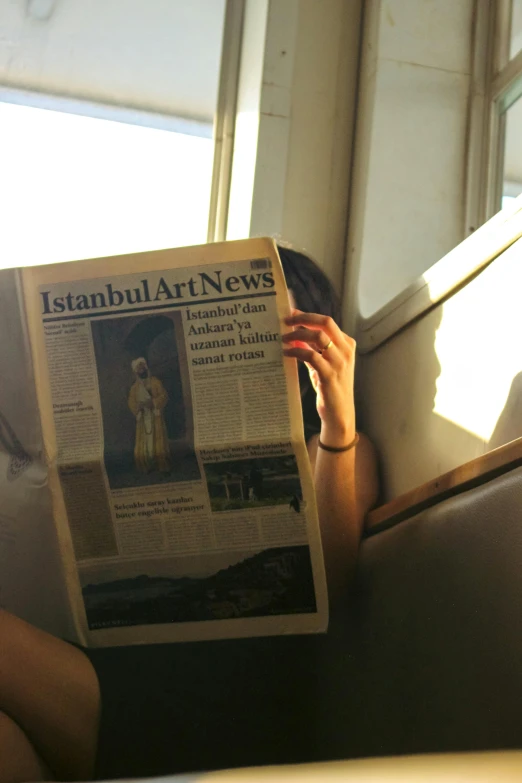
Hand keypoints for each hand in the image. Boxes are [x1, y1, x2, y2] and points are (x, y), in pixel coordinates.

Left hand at [282, 309, 355, 447]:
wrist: (339, 413)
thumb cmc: (330, 387)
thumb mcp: (322, 364)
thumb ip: (311, 348)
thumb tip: (294, 333)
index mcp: (347, 344)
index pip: (327, 321)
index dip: (308, 316)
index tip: (291, 314)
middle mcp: (346, 350)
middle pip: (325, 322)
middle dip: (304, 318)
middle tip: (286, 320)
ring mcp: (339, 362)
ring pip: (318, 336)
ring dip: (297, 334)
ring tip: (283, 338)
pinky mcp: (329, 374)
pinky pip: (311, 356)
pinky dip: (296, 351)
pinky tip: (286, 352)